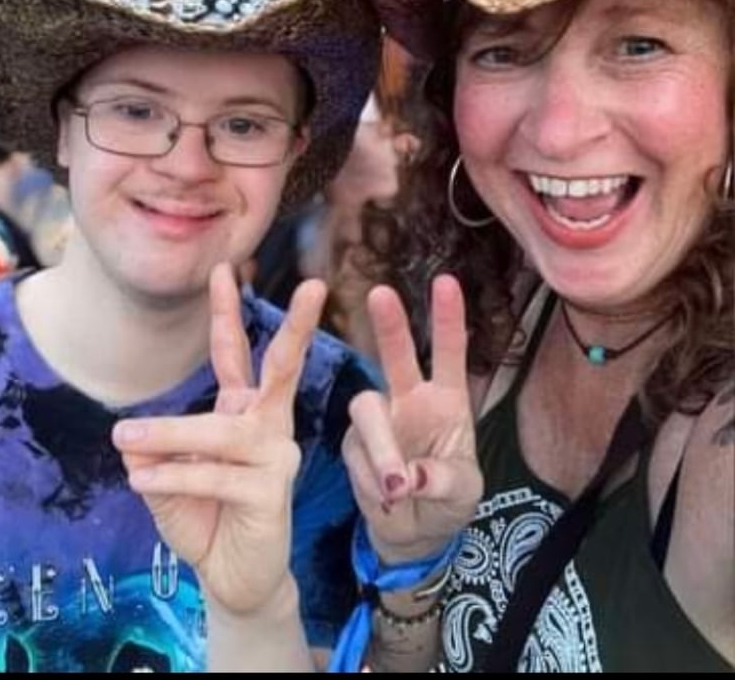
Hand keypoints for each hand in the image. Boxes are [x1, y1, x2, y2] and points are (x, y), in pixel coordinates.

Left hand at [112, 263, 326, 614]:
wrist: (234, 578)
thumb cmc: (205, 520)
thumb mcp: (165, 480)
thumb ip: (152, 454)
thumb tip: (133, 440)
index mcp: (246, 411)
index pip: (236, 355)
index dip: (228, 312)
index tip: (223, 268)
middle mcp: (268, 425)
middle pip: (284, 368)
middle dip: (300, 326)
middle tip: (317, 286)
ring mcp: (276, 456)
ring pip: (222, 431)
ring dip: (169, 433)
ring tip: (124, 437)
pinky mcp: (273, 490)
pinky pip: (215, 474)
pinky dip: (174, 476)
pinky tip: (143, 481)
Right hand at [343, 274, 481, 563]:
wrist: (416, 534)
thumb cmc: (448, 501)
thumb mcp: (462, 493)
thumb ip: (440, 481)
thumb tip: (409, 478)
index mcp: (448, 401)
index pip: (449, 352)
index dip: (447, 317)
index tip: (445, 281)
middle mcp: (410, 400)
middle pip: (396, 355)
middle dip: (390, 324)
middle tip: (381, 294)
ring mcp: (380, 421)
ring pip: (367, 410)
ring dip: (382, 448)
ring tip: (399, 488)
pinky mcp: (354, 445)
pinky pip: (356, 454)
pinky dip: (372, 481)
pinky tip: (389, 501)